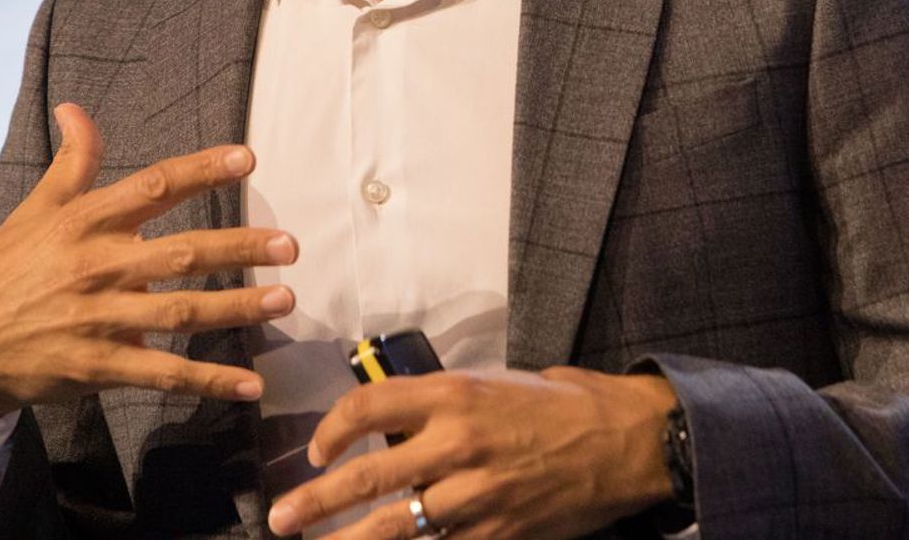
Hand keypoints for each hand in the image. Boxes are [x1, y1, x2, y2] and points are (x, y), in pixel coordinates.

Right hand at [0, 102, 298, 423]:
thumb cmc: (3, 270)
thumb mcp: (34, 211)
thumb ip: (71, 163)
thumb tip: (74, 107)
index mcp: (83, 223)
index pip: (151, 187)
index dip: (200, 170)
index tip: (247, 159)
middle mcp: (95, 267)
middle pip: (179, 253)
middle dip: (238, 247)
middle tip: (290, 245)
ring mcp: (97, 320)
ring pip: (178, 313)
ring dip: (235, 308)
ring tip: (285, 300)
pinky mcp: (97, 366)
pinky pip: (162, 373)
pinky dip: (207, 379)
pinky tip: (249, 383)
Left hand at [266, 367, 677, 538]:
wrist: (627, 440)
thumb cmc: (561, 403)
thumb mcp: (495, 383)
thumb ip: (443, 405)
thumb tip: (396, 423)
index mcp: (454, 394)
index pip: (367, 408)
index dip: (330, 431)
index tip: (316, 450)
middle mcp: (457, 443)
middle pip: (368, 478)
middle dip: (316, 502)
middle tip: (281, 519)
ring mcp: (476, 495)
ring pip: (395, 527)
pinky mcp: (498, 533)